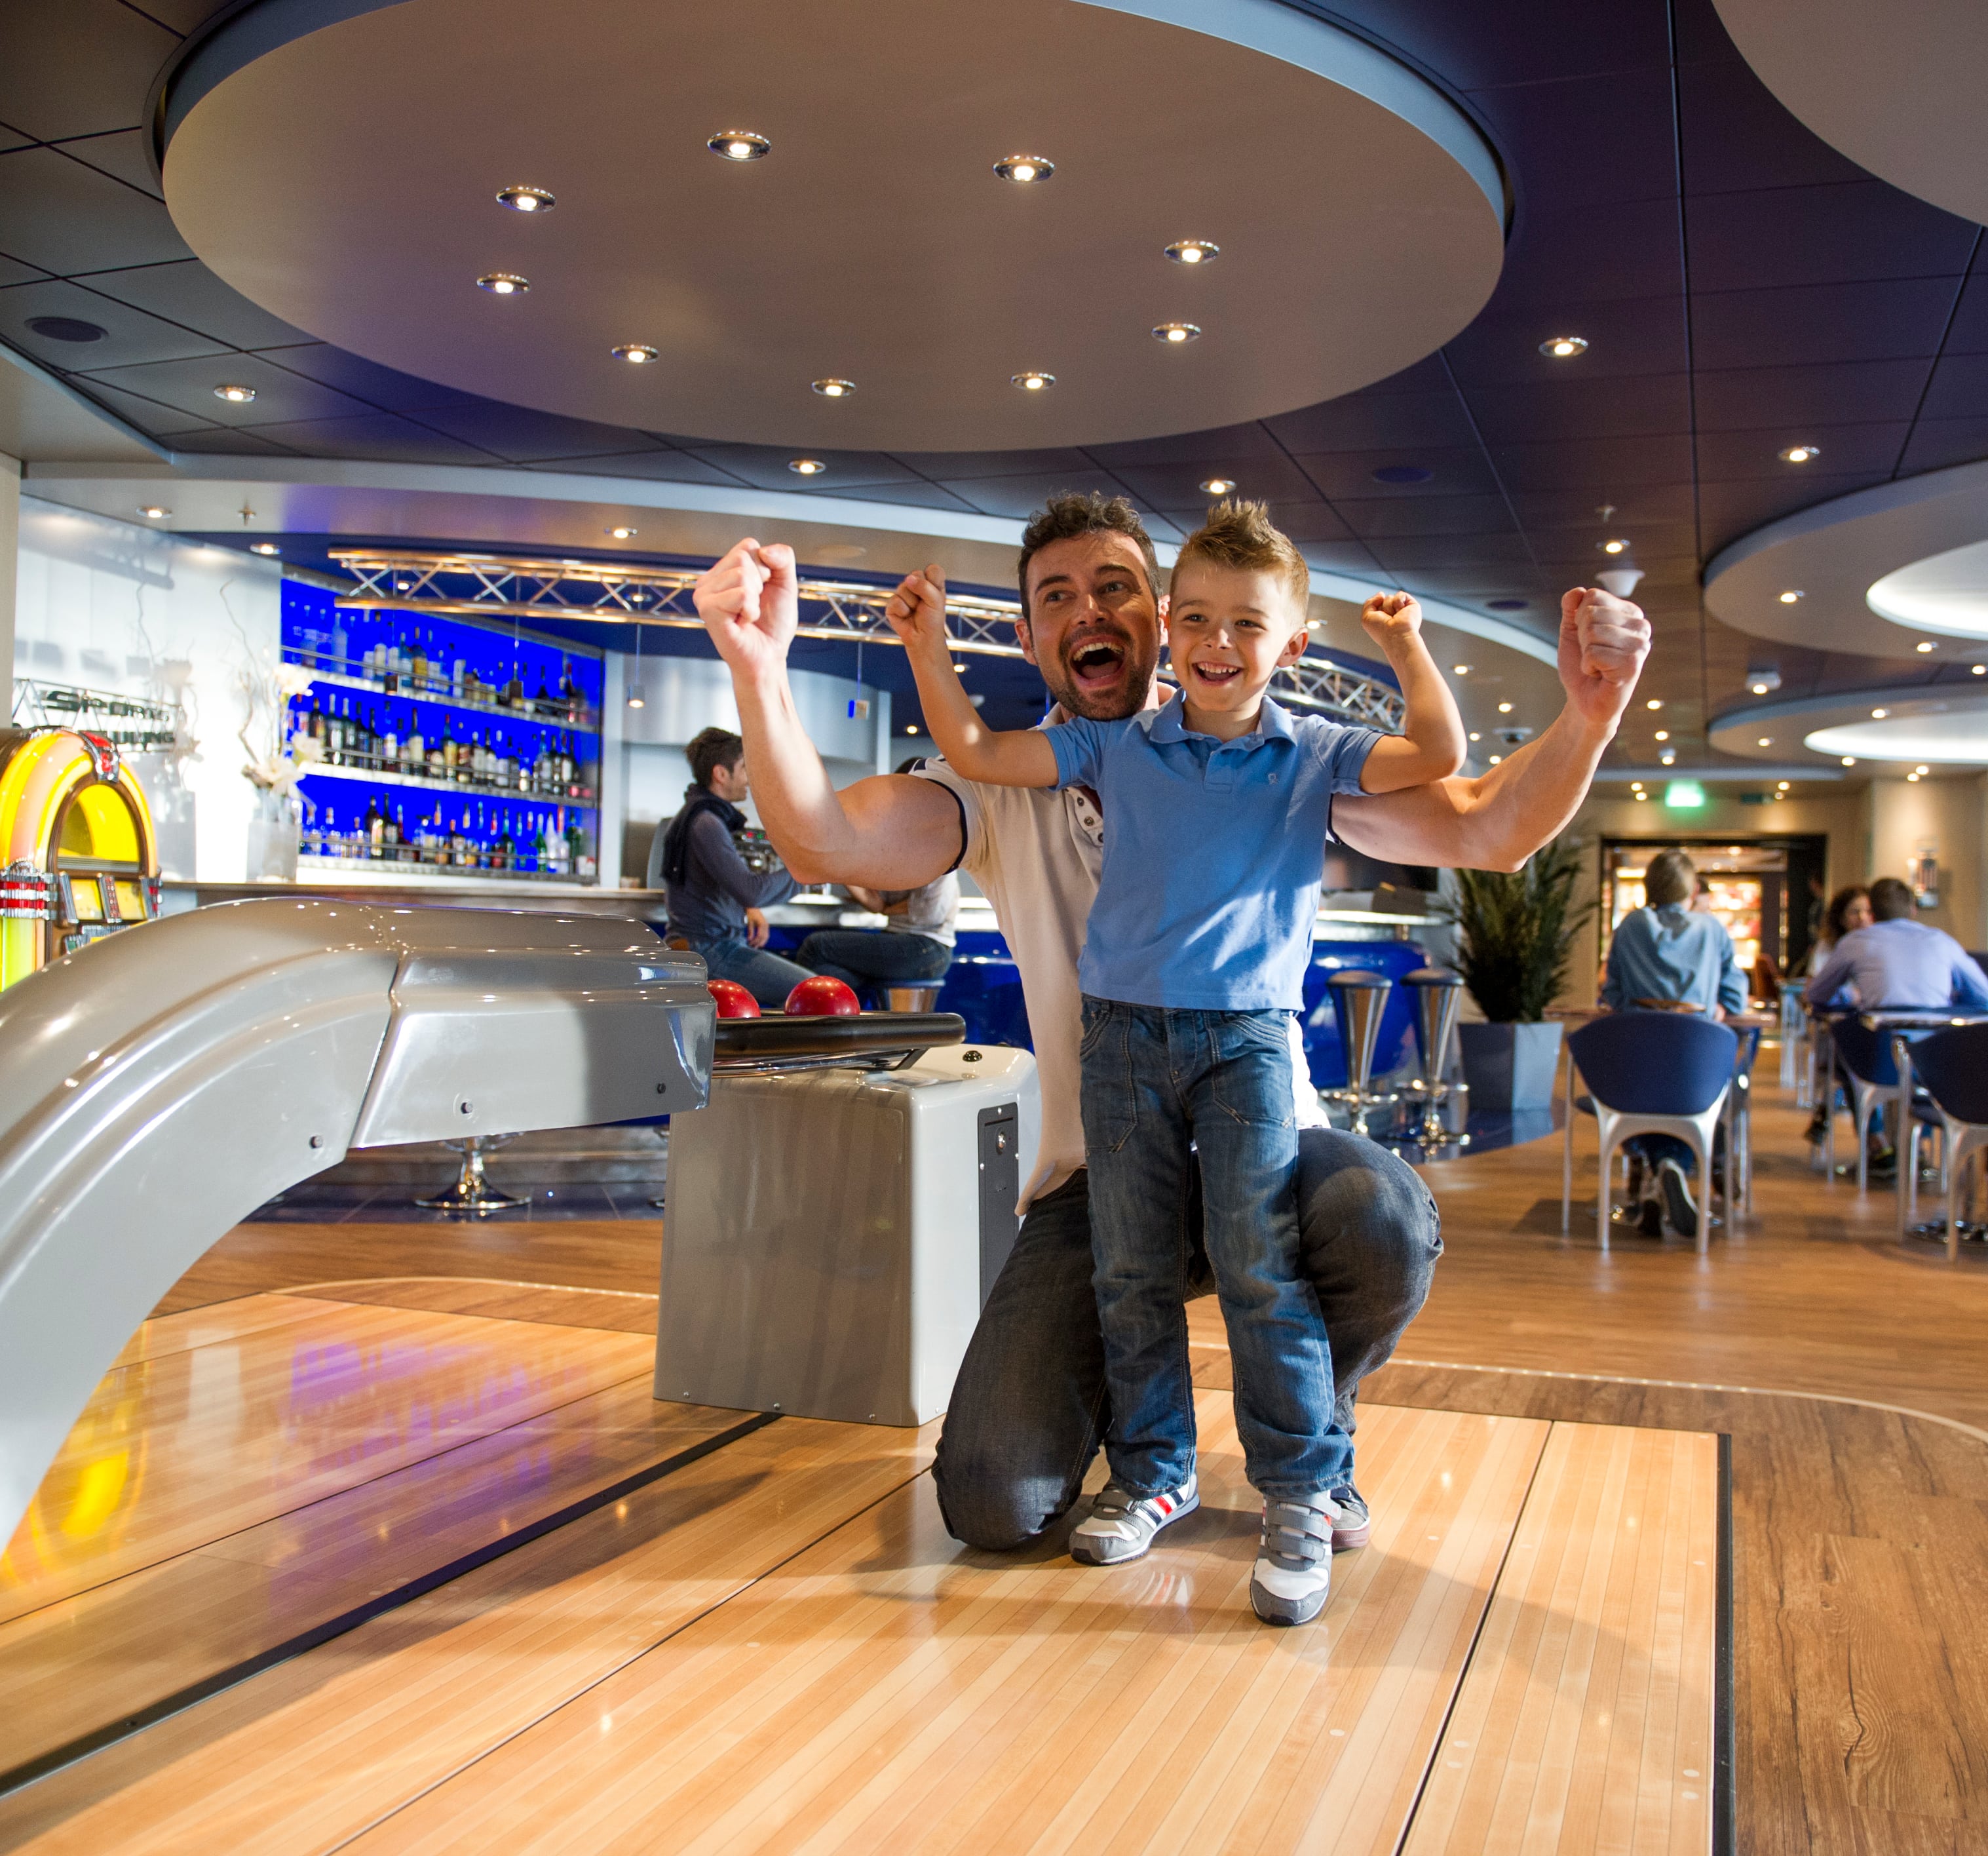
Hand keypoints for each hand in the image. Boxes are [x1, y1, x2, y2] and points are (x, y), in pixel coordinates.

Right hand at [694, 539, 798, 679]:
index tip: (762, 591)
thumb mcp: (786, 583)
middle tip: (753, 606)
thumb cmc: (773, 625)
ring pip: (741, 574)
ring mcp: (705, 594)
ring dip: (755, 599)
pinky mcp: (707, 609)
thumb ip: (783, 558)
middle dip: (760, 583)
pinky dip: (750, 610)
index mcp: (725, 570)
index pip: (748, 546)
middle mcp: (710, 580)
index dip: (766, 568)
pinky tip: (742, 622)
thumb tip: (764, 550)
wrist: (769, 656)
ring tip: (747, 615)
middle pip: (743, 557)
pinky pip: (740, 594)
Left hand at [744, 907, 769, 948]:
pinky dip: (763, 939)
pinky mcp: (766, 925)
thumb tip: (749, 939)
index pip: (759, 936)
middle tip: (753, 947)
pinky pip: (766, 934)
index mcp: (762, 924)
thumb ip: (750, 931)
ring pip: (766, 936)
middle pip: (764, 937)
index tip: (750, 944)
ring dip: (761, 942)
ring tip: (756, 946)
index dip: (755, 941)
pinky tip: (759, 941)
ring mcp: (767, 925)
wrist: (753, 906)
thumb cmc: (751, 913)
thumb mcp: (749, 922)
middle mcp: (766, 925)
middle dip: (758, 943)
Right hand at [883, 564, 950, 658]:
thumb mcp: (936, 601)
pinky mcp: (892, 604)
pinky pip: (895, 601)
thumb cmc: (932, 621)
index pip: (933, 569)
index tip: (935, 592)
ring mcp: (903, 594)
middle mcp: (917, 585)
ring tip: (914, 611)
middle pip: (916, 574)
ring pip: (903, 587)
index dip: (933, 579)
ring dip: (911, 603)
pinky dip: (902, 611)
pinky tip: (906, 616)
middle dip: (921, 591)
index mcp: (931, 583)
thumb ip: (925, 587)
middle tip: (923, 604)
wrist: (922, 639)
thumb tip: (909, 579)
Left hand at [1359, 591, 1421, 649]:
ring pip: (1390, 597)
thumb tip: (1381, 594)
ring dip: (1389, 607)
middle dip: (1382, 608)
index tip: (1379, 621)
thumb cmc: (1382, 631)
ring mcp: (1403, 610)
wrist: (1396, 635)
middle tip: (1387, 620)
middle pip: (1382, 600)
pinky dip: (1398, 602)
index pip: (1376, 606)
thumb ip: (1369, 603)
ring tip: (1395, 617)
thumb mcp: (1366, 617)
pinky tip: (1401, 612)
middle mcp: (1393, 614)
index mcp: (1384, 619)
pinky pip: (1401, 594)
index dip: (1375, 611)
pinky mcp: (1412, 606)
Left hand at [1558, 587, 1650, 730]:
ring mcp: (1640, 644)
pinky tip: (1600, 675)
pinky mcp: (1633, 663)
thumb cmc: (1582, 667)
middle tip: (1593, 655)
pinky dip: (1588, 666)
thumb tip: (1576, 591)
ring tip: (1597, 665)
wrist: (1584, 701)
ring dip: (1585, 653)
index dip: (1579, 619)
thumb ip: (1572, 609)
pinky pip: (1593, 653)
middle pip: (1591, 613)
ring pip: (1592, 632)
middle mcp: (1640, 626)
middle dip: (1581, 637)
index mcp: (1630, 613)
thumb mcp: (1571, 632)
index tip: (1588, 639)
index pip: (1593, 596)